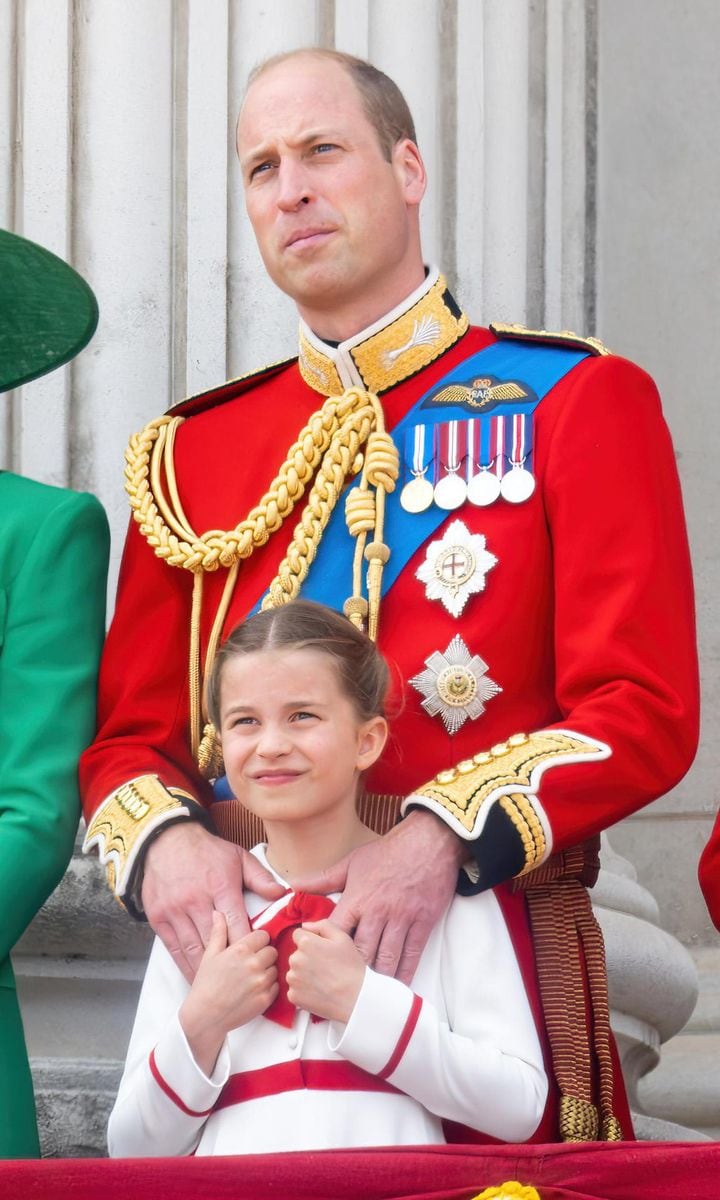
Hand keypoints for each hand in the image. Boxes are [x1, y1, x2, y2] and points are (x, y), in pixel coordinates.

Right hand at [141, 821, 284, 981]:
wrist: (166, 841)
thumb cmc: (207, 851)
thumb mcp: (238, 857)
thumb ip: (260, 877)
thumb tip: (281, 894)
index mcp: (219, 887)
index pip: (237, 924)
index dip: (247, 945)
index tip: (256, 961)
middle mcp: (196, 901)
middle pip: (216, 941)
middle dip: (229, 963)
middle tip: (241, 980)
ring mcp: (175, 910)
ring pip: (194, 948)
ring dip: (207, 970)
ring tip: (219, 988)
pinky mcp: (159, 918)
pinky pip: (173, 947)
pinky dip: (184, 965)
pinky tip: (194, 977)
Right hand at [179, 914, 277, 1074]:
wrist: (205, 1016)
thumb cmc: (206, 985)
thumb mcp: (210, 954)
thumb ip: (219, 932)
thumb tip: (219, 914)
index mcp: (241, 949)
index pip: (264, 936)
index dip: (258, 941)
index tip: (252, 948)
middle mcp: (254, 964)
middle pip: (272, 951)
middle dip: (264, 956)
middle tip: (251, 964)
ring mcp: (261, 982)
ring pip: (276, 969)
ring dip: (267, 972)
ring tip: (251, 979)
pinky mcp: (265, 999)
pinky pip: (276, 987)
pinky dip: (269, 988)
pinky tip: (254, 990)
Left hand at [287, 920, 364, 1023]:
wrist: (355, 999)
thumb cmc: (351, 968)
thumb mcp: (342, 938)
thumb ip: (322, 925)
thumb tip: (305, 926)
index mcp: (306, 943)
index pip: (298, 935)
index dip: (310, 941)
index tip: (321, 950)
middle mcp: (295, 959)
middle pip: (296, 954)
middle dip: (306, 958)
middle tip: (325, 967)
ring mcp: (293, 979)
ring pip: (294, 971)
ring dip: (303, 974)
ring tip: (322, 980)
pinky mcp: (293, 996)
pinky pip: (294, 989)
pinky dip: (302, 990)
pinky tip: (318, 991)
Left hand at [294, 810, 464, 983]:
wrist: (428, 842)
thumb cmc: (387, 852)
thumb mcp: (351, 862)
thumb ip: (323, 879)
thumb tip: (293, 886)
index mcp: (358, 898)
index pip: (336, 932)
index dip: (326, 952)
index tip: (320, 966)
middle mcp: (378, 912)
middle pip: (361, 951)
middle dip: (351, 972)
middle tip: (342, 989)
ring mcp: (402, 918)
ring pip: (386, 957)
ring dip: (377, 978)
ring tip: (367, 994)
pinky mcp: (422, 923)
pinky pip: (412, 954)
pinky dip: (404, 972)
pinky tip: (397, 985)